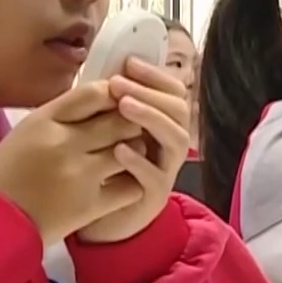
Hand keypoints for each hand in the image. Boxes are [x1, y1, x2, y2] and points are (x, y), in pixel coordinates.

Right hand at [0, 82, 147, 245]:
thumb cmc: (5, 175)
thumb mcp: (25, 131)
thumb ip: (60, 115)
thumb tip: (99, 97)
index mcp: (45, 121)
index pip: (95, 92)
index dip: (114, 94)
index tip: (117, 101)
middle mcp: (65, 143)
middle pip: (120, 118)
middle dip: (131, 121)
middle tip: (130, 128)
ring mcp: (80, 174)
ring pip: (132, 149)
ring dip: (135, 150)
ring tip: (129, 154)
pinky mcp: (90, 205)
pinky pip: (131, 186)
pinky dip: (132, 182)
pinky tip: (122, 183)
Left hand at [78, 59, 191, 243]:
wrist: (103, 218)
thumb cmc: (104, 168)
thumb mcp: (108, 131)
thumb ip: (113, 105)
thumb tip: (106, 69)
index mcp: (162, 123)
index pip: (173, 91)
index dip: (155, 75)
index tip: (129, 63)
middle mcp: (171, 144)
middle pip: (178, 110)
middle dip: (149, 92)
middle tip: (119, 84)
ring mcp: (167, 169)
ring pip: (175, 138)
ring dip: (150, 117)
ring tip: (123, 107)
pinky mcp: (155, 195)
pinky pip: (155, 175)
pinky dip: (139, 160)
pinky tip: (119, 149)